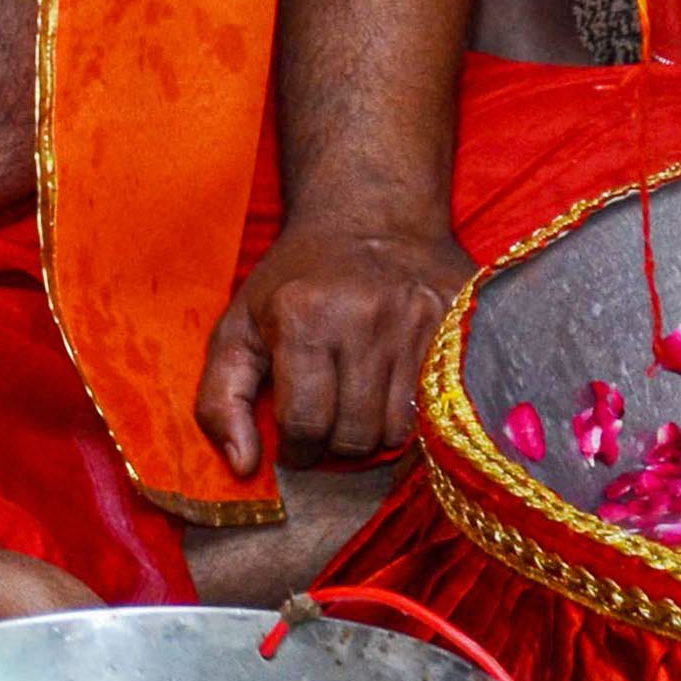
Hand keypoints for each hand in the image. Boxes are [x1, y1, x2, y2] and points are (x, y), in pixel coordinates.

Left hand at [200, 215, 472, 471]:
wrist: (374, 212)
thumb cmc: (297, 279)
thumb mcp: (238, 327)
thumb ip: (220, 400)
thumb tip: (244, 468)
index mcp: (305, 317)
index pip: (304, 425)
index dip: (295, 450)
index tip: (295, 444)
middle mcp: (368, 317)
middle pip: (355, 435)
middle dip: (335, 444)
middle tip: (329, 422)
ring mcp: (421, 318)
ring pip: (400, 430)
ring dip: (376, 432)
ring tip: (361, 405)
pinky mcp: (460, 320)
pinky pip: (440, 404)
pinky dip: (415, 414)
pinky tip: (397, 394)